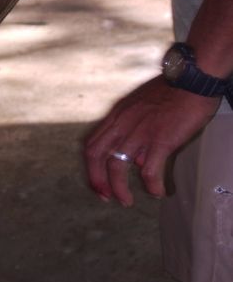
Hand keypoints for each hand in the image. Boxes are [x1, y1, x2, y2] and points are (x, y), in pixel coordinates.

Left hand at [84, 75, 219, 205]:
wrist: (189, 80)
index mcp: (117, 115)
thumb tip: (135, 161)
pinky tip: (158, 192)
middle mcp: (122, 123)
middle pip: (96, 155)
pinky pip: (149, 170)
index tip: (98, 182)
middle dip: (97, 179)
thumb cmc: (169, 92)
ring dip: (119, 188)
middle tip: (106, 196)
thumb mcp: (140, 107)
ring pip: (116, 166)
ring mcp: (139, 132)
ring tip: (127, 201)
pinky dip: (151, 186)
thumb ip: (133, 131)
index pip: (93, 143)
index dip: (91, 166)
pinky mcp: (160, 140)